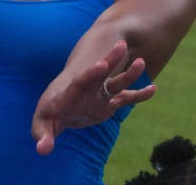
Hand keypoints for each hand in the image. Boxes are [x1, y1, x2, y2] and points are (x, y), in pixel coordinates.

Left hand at [31, 40, 155, 155]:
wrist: (59, 109)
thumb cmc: (48, 116)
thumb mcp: (42, 125)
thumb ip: (42, 135)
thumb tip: (42, 150)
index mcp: (69, 92)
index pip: (81, 81)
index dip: (91, 74)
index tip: (101, 65)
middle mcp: (87, 90)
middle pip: (100, 74)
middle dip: (110, 60)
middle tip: (121, 46)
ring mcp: (99, 95)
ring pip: (115, 83)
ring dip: (128, 74)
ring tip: (141, 62)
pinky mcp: (108, 104)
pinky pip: (126, 99)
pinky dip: (139, 95)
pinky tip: (153, 89)